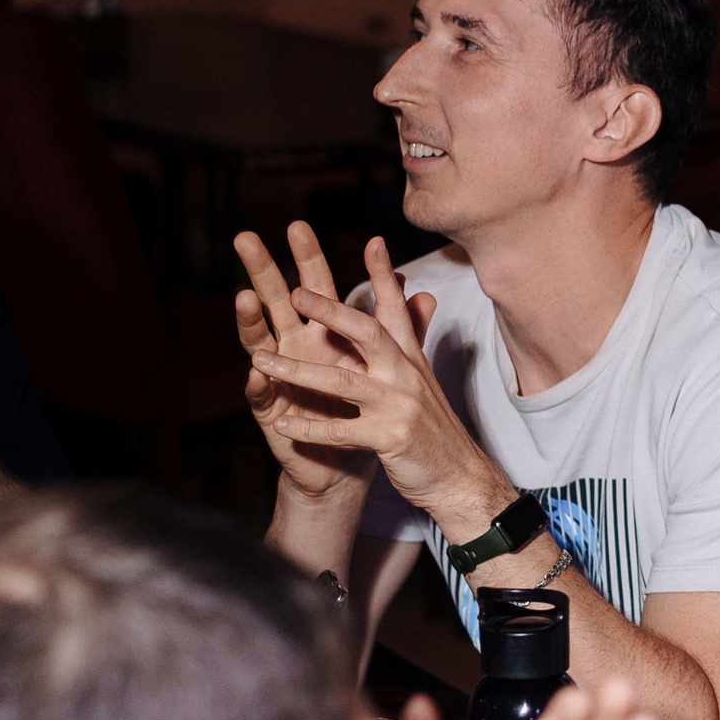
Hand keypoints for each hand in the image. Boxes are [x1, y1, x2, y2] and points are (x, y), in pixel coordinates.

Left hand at [247, 235, 518, 544]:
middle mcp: (405, 376)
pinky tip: (284, 425)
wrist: (459, 478)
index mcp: (409, 360)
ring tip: (260, 362)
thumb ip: (414, 338)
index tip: (372, 242)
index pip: (396, 310)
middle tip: (295, 291)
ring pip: (343, 381)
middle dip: (330, 311)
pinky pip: (343, 430)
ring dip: (298, 372)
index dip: (384, 275)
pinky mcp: (390, 439)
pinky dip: (312, 428)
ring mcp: (398, 407)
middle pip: (367, 333)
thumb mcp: (424, 379)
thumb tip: (424, 295)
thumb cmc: (433, 429)